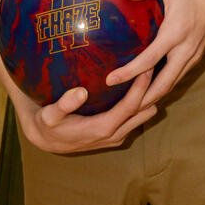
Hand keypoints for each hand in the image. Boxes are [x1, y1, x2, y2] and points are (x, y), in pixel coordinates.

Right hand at [17, 70, 156, 153]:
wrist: (48, 141)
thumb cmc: (48, 124)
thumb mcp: (50, 115)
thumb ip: (64, 105)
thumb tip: (80, 92)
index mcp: (103, 129)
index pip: (130, 107)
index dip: (141, 88)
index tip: (148, 67)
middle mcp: (115, 134)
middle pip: (143, 111)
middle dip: (152, 89)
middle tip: (156, 64)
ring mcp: (118, 136)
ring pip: (144, 115)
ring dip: (150, 97)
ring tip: (154, 71)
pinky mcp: (118, 135)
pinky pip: (137, 118)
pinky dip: (142, 103)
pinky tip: (143, 85)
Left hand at [106, 0, 204, 106]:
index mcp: (175, 33)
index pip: (149, 59)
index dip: (129, 72)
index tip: (110, 80)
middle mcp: (185, 50)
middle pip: (163, 84)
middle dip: (143, 99)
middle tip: (120, 109)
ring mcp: (191, 57)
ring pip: (171, 85)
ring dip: (153, 98)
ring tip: (130, 107)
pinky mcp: (194, 58)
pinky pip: (176, 78)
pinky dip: (162, 88)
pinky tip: (146, 93)